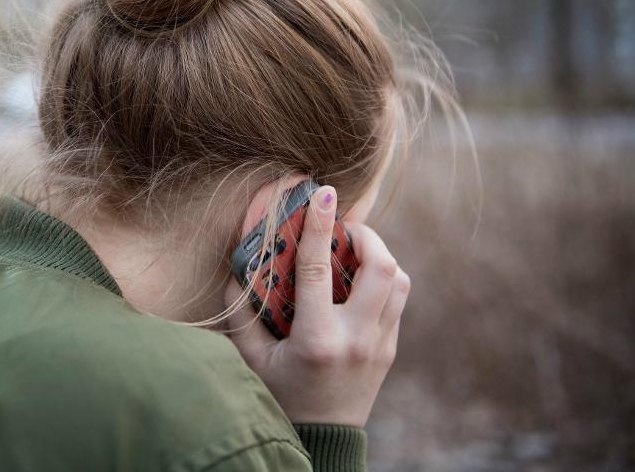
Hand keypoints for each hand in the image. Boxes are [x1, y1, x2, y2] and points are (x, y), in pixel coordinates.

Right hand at [223, 184, 410, 426]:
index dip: (318, 226)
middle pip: (381, 268)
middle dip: (366, 236)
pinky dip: (381, 280)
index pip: (319, 269)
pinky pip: (397, 300)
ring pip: (399, 281)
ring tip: (352, 251)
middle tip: (343, 228)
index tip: (321, 193)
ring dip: (379, 256)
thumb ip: (241, 313)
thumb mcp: (252, 359)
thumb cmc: (281, 397)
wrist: (321, 441)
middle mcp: (356, 339)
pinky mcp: (390, 349)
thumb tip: (236, 268)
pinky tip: (356, 281)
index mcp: (317, 339)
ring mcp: (379, 345)